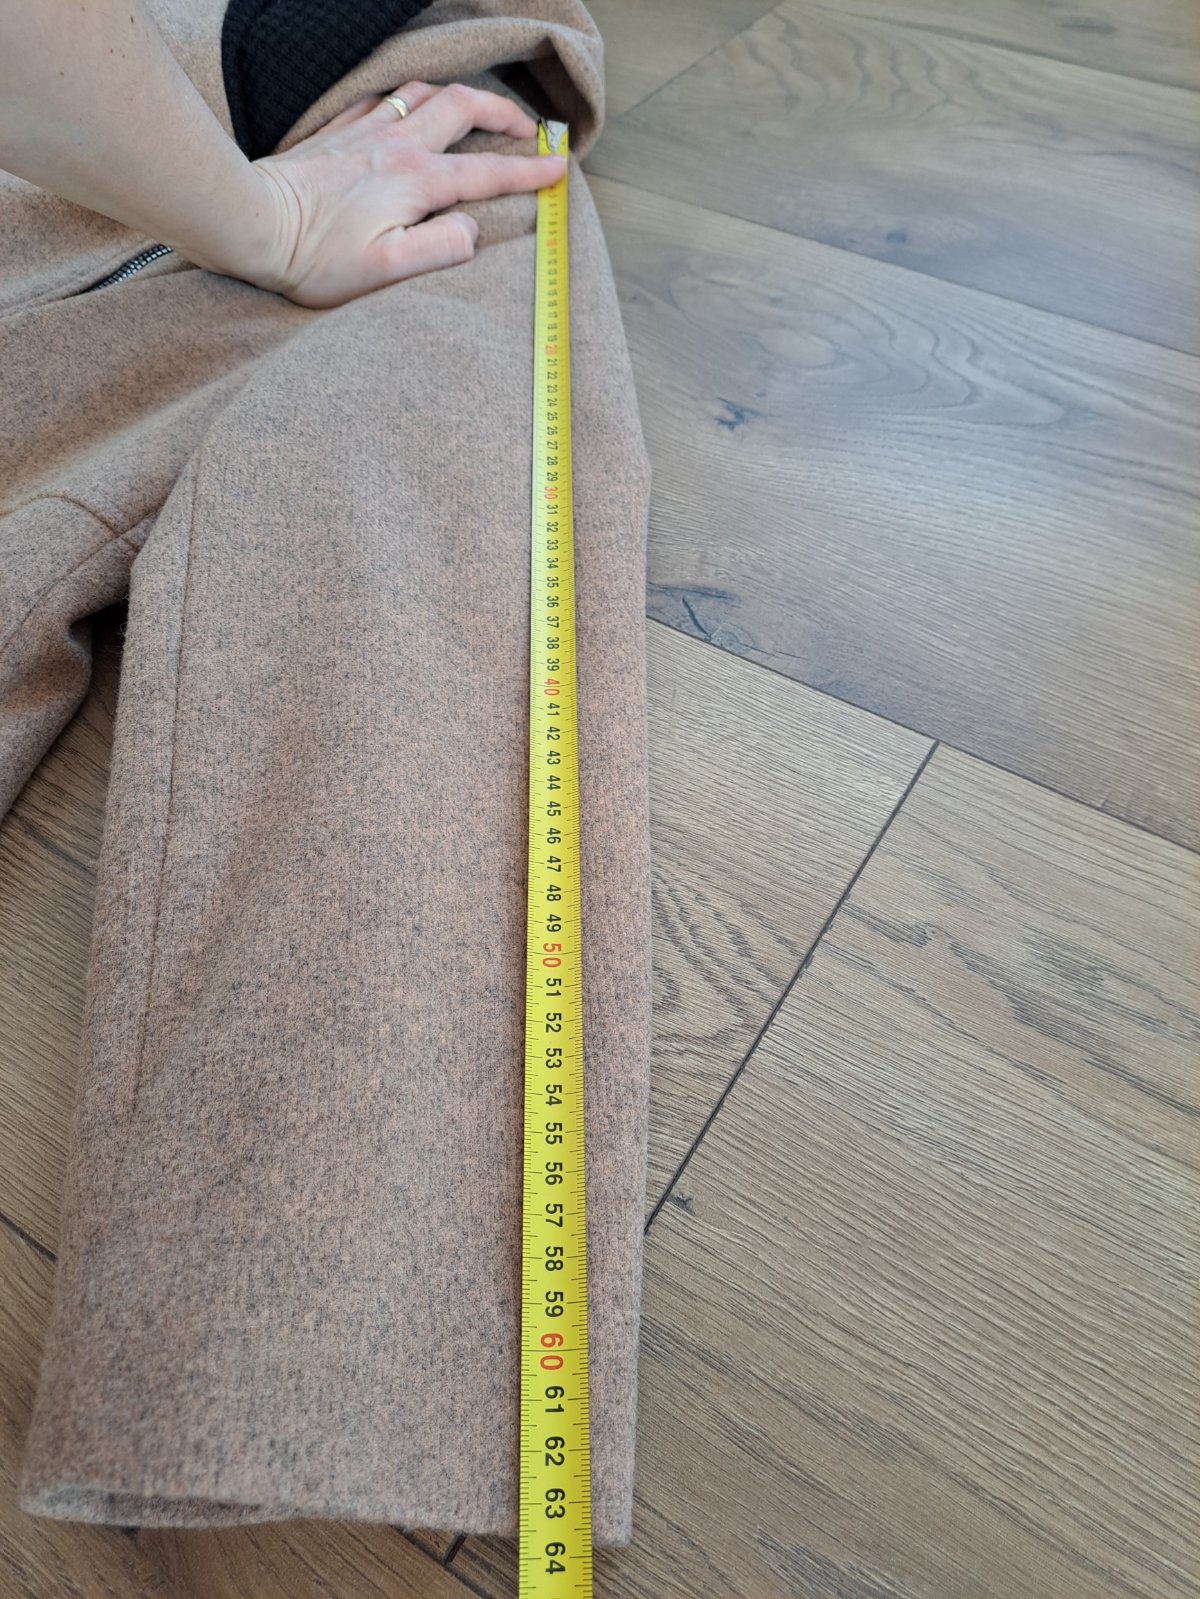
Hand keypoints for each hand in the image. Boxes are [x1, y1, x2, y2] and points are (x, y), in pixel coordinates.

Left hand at [242, 81, 566, 307]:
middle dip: (503, 113)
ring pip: (424, 93)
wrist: (251, 224)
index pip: (487, 171)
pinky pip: (381, 97)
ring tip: (476, 111)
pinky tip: (407, 108)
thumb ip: (440, 249)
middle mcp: (396, 144)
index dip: (528, 172)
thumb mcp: (387, 270)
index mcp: (416, 180)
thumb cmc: (314, 258)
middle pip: (463, 107)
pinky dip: (407, 97)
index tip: (557, 171)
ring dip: (458, 97)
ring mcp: (365, 131)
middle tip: (527, 128)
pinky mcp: (337, 132)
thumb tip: (471, 229)